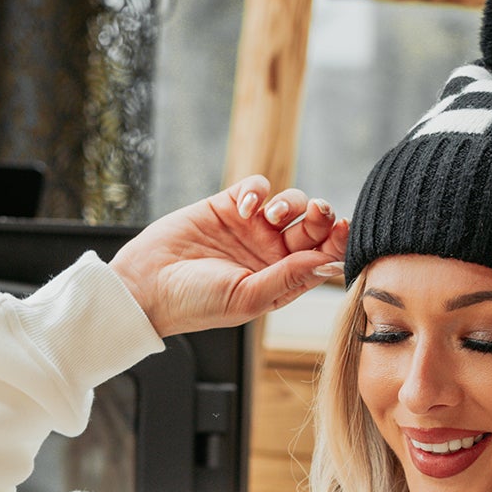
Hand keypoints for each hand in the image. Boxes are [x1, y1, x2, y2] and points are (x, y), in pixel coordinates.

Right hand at [110, 177, 348, 336]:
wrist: (149, 286)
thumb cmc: (197, 303)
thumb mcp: (249, 296)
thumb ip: (289, 277)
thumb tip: (330, 263)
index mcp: (282, 281)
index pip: (321, 258)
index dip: (337, 242)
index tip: (343, 230)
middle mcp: (271, 254)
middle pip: (311, 228)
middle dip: (321, 217)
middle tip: (317, 215)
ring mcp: (250, 229)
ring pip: (289, 204)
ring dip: (290, 204)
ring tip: (270, 217)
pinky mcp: (227, 206)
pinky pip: (256, 188)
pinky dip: (258, 190)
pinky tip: (245, 207)